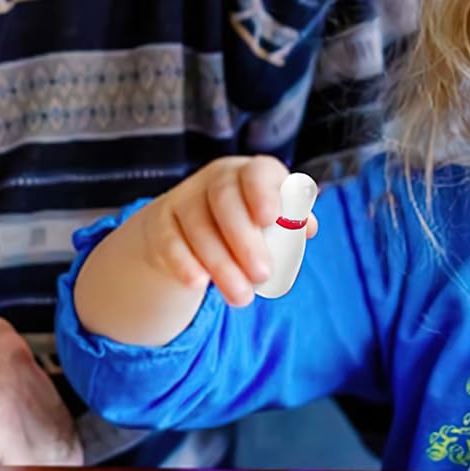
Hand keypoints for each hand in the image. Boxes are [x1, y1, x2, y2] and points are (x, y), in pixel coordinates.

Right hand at [136, 155, 319, 308]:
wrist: (188, 233)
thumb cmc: (245, 226)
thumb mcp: (269, 223)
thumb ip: (291, 224)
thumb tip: (308, 227)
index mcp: (250, 174)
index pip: (257, 173)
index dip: (264, 192)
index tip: (271, 218)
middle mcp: (216, 180)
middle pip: (225, 200)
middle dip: (244, 239)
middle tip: (263, 275)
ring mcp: (184, 199)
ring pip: (199, 226)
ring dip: (221, 264)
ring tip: (242, 297)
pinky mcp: (161, 225)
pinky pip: (171, 242)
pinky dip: (184, 262)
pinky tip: (199, 283)